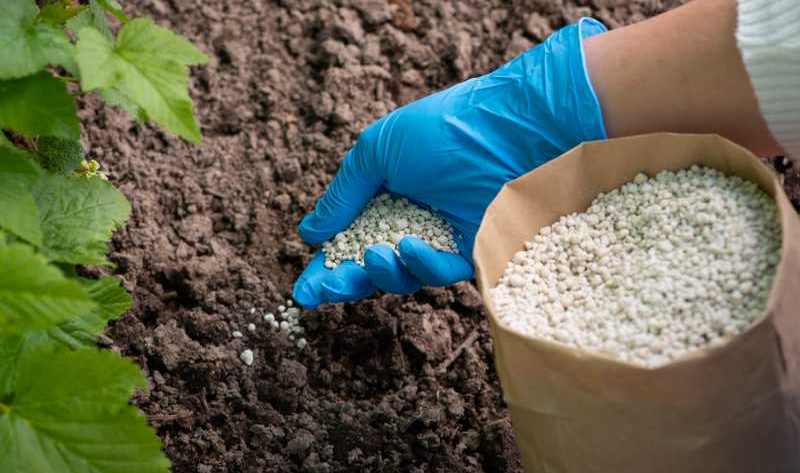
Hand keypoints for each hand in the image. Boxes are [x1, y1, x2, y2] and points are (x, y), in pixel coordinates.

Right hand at [293, 18, 608, 308]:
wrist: (511, 130)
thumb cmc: (444, 130)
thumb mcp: (378, 150)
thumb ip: (344, 194)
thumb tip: (309, 234)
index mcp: (386, 193)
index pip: (348, 236)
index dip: (326, 265)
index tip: (303, 289)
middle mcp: (412, 218)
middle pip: (371, 265)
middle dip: (345, 282)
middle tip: (322, 290)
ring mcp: (443, 237)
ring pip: (403, 277)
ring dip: (381, 273)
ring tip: (374, 257)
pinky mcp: (473, 252)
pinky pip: (441, 273)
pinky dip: (422, 265)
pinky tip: (410, 248)